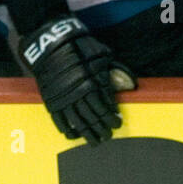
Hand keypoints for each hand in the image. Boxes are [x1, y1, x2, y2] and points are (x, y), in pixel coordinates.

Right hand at [19, 15, 135, 144]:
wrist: (50, 41)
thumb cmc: (79, 46)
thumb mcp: (102, 54)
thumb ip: (117, 70)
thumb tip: (132, 85)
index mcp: (93, 84)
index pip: (106, 108)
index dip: (112, 119)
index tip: (117, 124)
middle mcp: (79, 94)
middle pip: (94, 119)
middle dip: (102, 130)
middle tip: (108, 136)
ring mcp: (64, 98)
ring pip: (78, 123)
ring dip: (88, 134)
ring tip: (95, 142)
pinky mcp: (51, 99)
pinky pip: (59, 120)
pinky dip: (67, 129)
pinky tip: (73, 135)